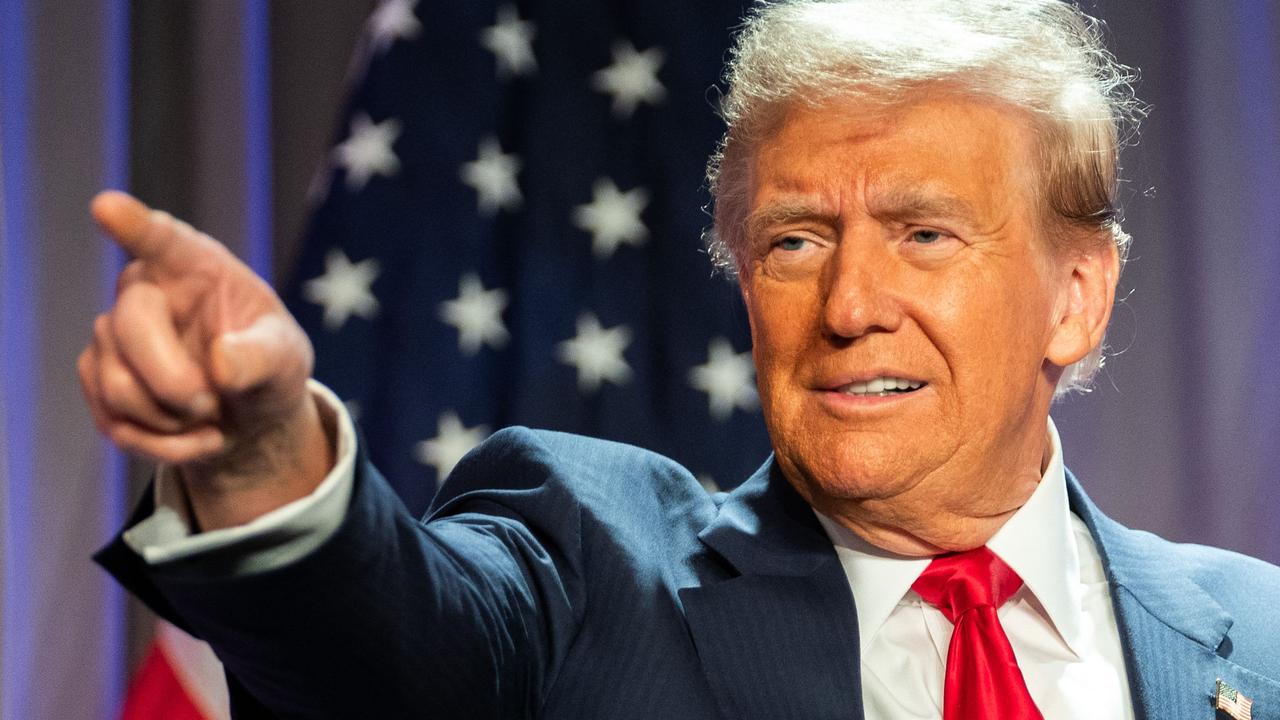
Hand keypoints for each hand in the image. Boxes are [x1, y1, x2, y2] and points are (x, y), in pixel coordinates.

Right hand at [79, 191, 332, 528]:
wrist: (247, 415)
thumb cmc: (268, 368)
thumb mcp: (286, 360)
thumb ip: (262, 357)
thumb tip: (220, 364)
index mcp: (196, 267)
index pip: (161, 239)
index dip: (134, 225)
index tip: (107, 206)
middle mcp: (145, 291)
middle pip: (129, 327)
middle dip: (174, 382)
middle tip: (212, 404)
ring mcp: (113, 334)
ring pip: (118, 385)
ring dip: (173, 421)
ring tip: (211, 417)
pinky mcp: (98, 377)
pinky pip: (114, 421)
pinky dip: (162, 445)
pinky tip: (195, 437)